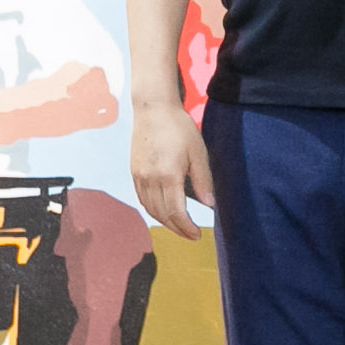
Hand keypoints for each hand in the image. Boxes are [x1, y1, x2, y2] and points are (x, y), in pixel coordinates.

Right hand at [130, 99, 215, 240]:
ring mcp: (139, 176)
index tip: (197, 234)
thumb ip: (203, 181)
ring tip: (179, 226)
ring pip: (150, 209)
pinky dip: (153, 210)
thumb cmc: (179, 128)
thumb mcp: (198, 152)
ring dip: (165, 222)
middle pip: (162, 215)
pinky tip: (164, 211)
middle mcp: (150, 179)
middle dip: (177, 229)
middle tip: (191, 235)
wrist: (153, 109)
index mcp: (168, 175)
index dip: (187, 228)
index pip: (176, 213)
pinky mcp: (134, 172)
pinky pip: (142, 199)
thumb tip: (209, 205)